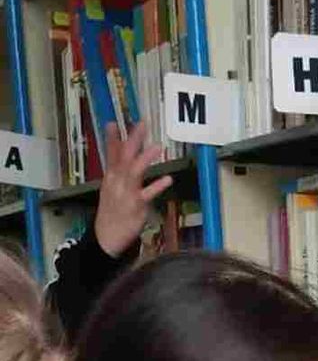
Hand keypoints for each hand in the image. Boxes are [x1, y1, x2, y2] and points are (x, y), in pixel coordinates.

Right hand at [94, 122, 173, 258]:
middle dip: (133, 140)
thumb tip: (120, 152)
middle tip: (142, 124)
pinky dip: (157, 186)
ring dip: (146, 158)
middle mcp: (117, 182)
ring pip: (135, 172)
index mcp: (110, 177)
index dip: (112, 138)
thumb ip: (116, 169)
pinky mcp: (137, 206)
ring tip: (158, 146)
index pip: (110, 154)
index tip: (113, 122)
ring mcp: (126, 193)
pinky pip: (148, 194)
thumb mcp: (110, 187)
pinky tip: (168, 178)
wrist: (106, 237)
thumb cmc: (112, 210)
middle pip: (125, 157)